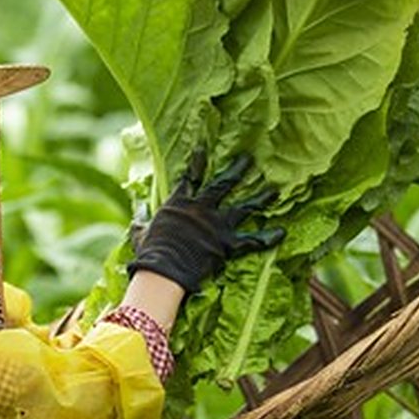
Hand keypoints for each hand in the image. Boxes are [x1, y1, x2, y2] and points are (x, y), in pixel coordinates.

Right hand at [127, 151, 284, 294]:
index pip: (190, 177)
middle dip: (237, 170)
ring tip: (274, 190)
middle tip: (249, 159)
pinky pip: (252, 240)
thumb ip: (141, 220)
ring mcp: (216, 225)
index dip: (197, 162)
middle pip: (223, 184)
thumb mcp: (140, 232)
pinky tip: (282, 232)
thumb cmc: (149, 253)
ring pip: (244, 207)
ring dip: (260, 198)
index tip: (204, 148)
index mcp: (180, 203)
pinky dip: (267, 237)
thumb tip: (136, 212)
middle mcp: (202, 209)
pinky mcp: (227, 244)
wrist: (163, 270)